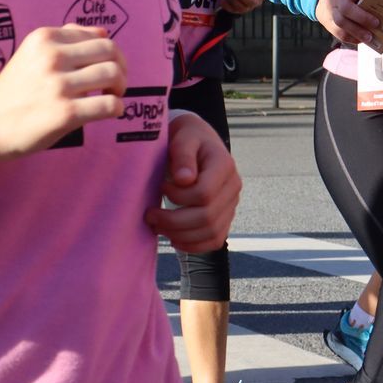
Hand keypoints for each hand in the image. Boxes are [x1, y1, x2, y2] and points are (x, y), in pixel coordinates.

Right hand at [0, 25, 126, 157]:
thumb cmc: (13, 90)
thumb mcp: (32, 54)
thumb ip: (64, 39)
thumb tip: (102, 32)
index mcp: (44, 38)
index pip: (97, 36)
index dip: (110, 53)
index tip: (106, 67)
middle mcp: (52, 57)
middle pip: (109, 52)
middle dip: (121, 67)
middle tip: (115, 84)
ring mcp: (59, 85)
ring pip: (113, 75)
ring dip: (120, 87)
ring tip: (111, 97)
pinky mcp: (65, 113)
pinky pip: (109, 105)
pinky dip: (117, 108)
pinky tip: (110, 112)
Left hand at [146, 111, 241, 251]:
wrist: (197, 141)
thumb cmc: (186, 138)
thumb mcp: (182, 137)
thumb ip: (183, 154)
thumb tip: (184, 179)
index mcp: (224, 165)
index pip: (204, 193)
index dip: (178, 196)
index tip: (160, 186)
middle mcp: (233, 186)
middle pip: (207, 216)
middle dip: (173, 221)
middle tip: (149, 215)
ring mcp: (231, 204)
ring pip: (211, 232)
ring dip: (181, 235)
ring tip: (157, 226)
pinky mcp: (225, 216)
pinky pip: (215, 239)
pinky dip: (194, 245)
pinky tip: (173, 238)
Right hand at [315, 0, 381, 45]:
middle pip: (346, 8)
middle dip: (362, 17)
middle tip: (376, 23)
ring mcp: (331, 11)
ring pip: (340, 23)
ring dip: (356, 31)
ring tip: (370, 38)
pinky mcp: (328, 23)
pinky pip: (338, 33)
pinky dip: (350, 38)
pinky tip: (361, 40)